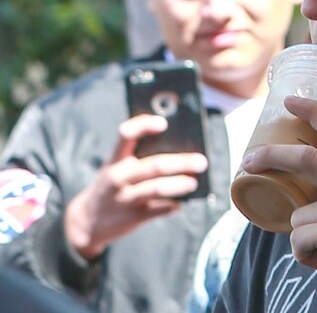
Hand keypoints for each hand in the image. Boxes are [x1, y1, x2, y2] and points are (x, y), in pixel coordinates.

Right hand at [65, 114, 207, 259]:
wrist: (87, 221)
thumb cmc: (113, 185)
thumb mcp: (117, 166)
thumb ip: (140, 156)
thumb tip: (180, 147)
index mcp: (115, 158)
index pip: (126, 134)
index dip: (144, 126)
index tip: (163, 123)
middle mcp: (118, 176)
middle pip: (154, 165)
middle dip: (181, 163)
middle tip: (202, 161)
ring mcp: (125, 198)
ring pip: (157, 188)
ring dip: (179, 184)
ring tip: (194, 182)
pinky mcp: (133, 217)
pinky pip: (158, 210)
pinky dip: (173, 206)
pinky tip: (182, 203)